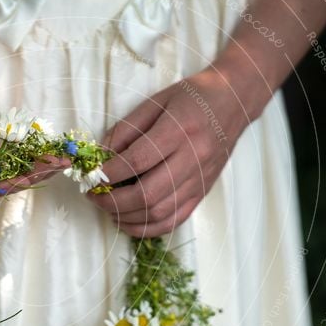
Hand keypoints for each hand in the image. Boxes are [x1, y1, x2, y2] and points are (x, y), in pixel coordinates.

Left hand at [88, 69, 252, 236]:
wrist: (234, 102)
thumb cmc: (191, 98)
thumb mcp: (155, 102)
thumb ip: (126, 130)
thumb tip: (100, 157)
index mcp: (179, 130)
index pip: (138, 161)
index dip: (109, 173)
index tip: (91, 176)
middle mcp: (193, 158)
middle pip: (148, 195)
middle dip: (113, 202)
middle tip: (94, 197)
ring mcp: (200, 180)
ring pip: (160, 213)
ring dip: (127, 218)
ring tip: (108, 209)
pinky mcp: (203, 193)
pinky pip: (174, 220)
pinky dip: (148, 228)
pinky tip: (130, 221)